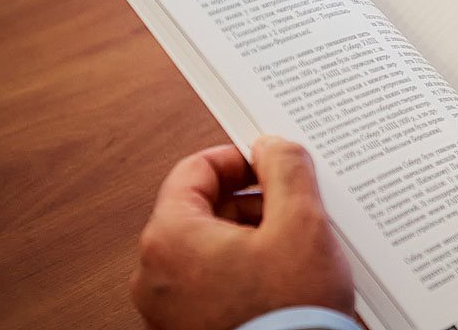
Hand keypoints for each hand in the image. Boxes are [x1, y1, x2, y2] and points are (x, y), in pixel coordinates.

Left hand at [131, 136, 354, 329]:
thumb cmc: (289, 313)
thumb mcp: (301, 223)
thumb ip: (285, 169)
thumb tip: (271, 147)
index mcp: (170, 238)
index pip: (194, 170)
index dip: (238, 158)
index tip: (270, 163)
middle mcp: (155, 274)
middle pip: (202, 209)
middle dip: (251, 200)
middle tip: (292, 205)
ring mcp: (168, 308)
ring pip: (209, 246)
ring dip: (251, 234)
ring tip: (295, 245)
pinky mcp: (187, 329)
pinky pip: (211, 282)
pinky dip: (243, 268)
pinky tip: (282, 276)